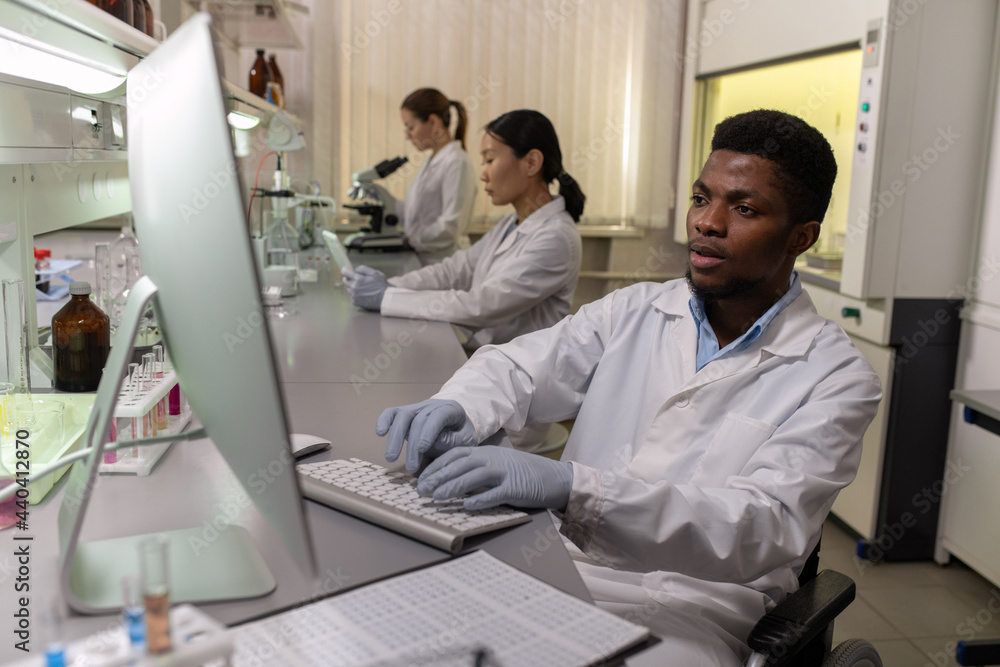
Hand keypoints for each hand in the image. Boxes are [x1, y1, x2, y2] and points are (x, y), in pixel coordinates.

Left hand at [342, 265, 387, 310]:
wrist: (385, 299)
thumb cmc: (381, 285)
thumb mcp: (375, 273)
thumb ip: (363, 268)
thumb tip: (354, 269)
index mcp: (358, 279)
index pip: (344, 272)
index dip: (346, 269)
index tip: (348, 270)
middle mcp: (354, 287)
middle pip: (345, 280)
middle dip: (350, 278)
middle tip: (358, 279)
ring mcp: (354, 296)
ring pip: (348, 288)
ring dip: (353, 287)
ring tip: (363, 288)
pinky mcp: (355, 302)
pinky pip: (352, 296)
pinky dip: (355, 294)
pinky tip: (363, 294)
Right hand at [377, 399, 478, 473]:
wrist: (457, 424)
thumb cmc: (462, 434)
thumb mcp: (467, 439)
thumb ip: (454, 441)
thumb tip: (435, 442)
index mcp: (451, 409)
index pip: (438, 416)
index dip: (428, 431)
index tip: (421, 449)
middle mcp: (432, 405)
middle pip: (418, 420)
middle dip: (412, 445)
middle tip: (410, 467)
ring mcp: (417, 407)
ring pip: (402, 416)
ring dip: (395, 437)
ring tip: (391, 458)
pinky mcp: (405, 412)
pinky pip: (392, 412)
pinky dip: (384, 420)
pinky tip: (379, 432)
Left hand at [416, 446, 573, 510]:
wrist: (553, 477)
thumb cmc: (521, 473)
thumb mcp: (495, 465)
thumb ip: (475, 470)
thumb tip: (448, 481)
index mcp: (485, 452)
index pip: (454, 455)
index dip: (436, 466)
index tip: (421, 478)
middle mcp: (492, 459)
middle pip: (460, 465)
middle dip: (438, 477)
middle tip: (421, 491)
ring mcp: (504, 473)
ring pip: (473, 477)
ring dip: (453, 487)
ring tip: (436, 497)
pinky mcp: (515, 488)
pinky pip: (495, 493)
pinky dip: (480, 499)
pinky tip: (466, 506)